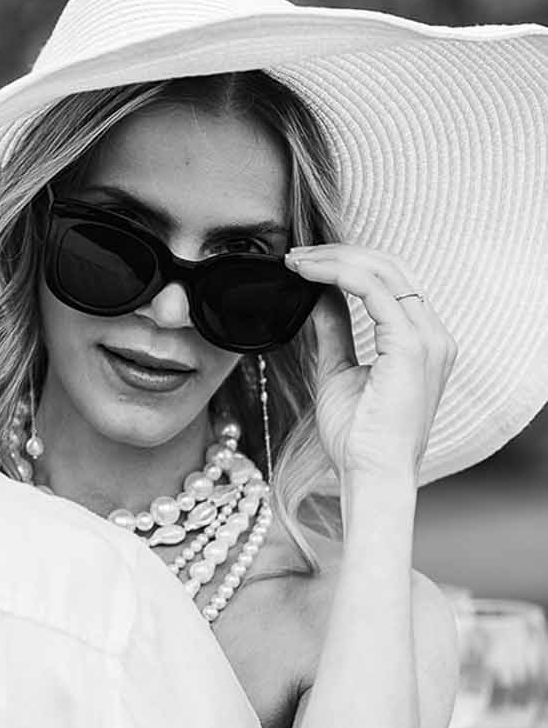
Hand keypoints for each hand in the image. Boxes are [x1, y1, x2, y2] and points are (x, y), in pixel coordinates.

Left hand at [282, 245, 455, 483]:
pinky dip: (338, 274)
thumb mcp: (339, 369)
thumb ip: (334, 330)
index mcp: (423, 340)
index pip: (390, 280)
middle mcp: (433, 334)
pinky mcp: (412, 346)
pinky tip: (308, 275)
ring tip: (295, 262)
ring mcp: (428, 338)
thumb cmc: (357, 435)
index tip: (303, 264)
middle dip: (338, 253)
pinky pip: (374, 290)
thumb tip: (318, 295)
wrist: (370, 473)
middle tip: (294, 255)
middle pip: (389, 267)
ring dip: (333, 259)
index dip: (346, 263)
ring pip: (382, 271)